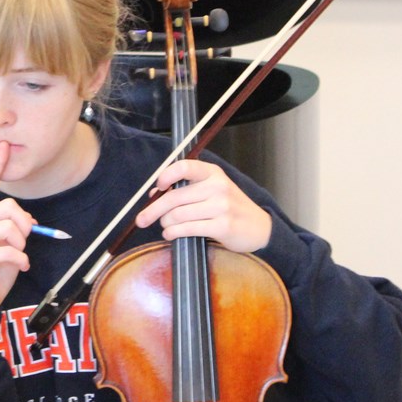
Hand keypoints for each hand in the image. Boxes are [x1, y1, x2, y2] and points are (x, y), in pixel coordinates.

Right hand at [0, 142, 35, 322]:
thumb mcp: (10, 246)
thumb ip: (16, 229)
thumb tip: (31, 220)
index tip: (4, 146)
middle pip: (8, 206)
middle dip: (25, 224)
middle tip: (23, 242)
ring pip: (9, 226)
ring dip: (22, 244)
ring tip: (18, 256)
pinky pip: (9, 250)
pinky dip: (21, 260)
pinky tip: (19, 267)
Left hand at [133, 158, 270, 253]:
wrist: (259, 227)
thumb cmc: (230, 207)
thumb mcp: (211, 191)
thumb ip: (185, 189)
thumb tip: (154, 194)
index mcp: (212, 173)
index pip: (184, 166)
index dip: (166, 175)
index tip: (158, 186)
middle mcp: (217, 186)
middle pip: (174, 197)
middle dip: (153, 210)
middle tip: (142, 219)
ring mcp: (221, 206)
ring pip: (177, 215)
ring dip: (165, 224)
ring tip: (165, 227)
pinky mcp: (222, 226)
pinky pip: (187, 229)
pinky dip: (173, 233)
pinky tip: (171, 234)